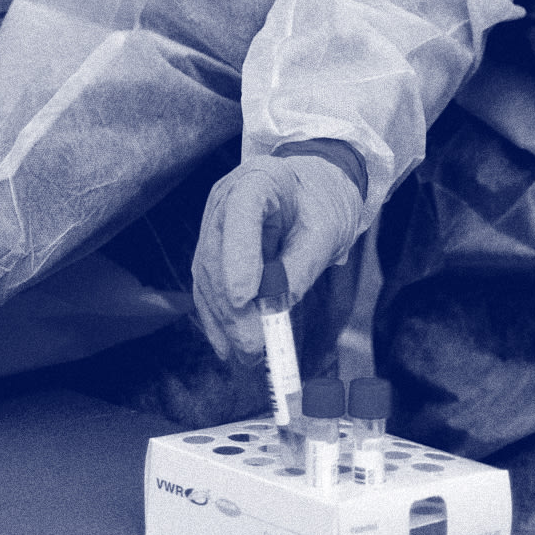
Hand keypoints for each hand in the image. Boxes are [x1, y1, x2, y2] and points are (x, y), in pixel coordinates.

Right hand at [191, 153, 365, 360]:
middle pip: (217, 253)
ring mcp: (213, 224)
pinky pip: (207, 286)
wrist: (312, 188)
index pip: (241, 213)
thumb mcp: (327, 230)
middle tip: (253, 347)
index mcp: (258, 179)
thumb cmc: (321, 203)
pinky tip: (226, 345)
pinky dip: (217, 318)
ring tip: (246, 354)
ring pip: (207, 275)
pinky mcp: (213, 249)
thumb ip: (303, 265)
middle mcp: (225, 199)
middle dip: (232, 306)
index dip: (238, 256)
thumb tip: (278, 307)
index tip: (245, 300)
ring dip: (224, 319)